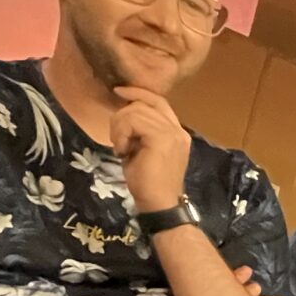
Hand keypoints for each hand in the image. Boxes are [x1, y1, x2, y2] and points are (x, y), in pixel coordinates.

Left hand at [110, 85, 192, 214]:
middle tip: (117, 141)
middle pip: (143, 104)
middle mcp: (177, 129)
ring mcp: (172, 133)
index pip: (158, 101)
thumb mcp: (142, 150)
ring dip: (120, 127)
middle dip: (121, 117)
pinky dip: (121, 134)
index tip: (119, 92)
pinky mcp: (162, 138)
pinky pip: (133, 121)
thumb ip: (139, 130)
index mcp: (176, 132)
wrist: (159, 204)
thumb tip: (124, 114)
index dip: (138, 92)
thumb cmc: (148, 183)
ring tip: (120, 148)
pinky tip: (122, 151)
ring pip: (136, 110)